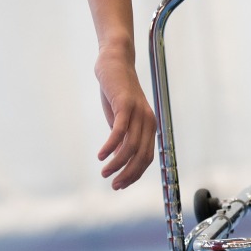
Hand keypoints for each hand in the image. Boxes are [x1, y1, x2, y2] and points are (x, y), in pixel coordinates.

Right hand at [94, 46, 157, 189]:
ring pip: (131, 146)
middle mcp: (148, 121)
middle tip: (113, 185)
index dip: (135, 174)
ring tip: (104, 173)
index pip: (146, 157)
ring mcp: (138, 112)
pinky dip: (111, 146)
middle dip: (128, 174)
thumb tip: (119, 158)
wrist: (115, 64)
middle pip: (141, 155)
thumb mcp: (120, 119)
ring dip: (117, 163)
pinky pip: (120, 130)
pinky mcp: (125, 104)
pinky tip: (101, 156)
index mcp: (149, 126)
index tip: (120, 185)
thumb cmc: (116, 93)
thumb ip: (122, 136)